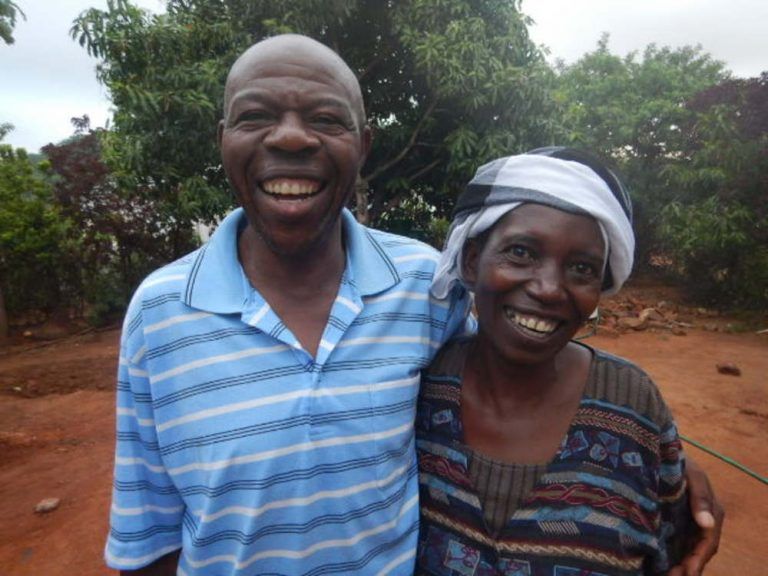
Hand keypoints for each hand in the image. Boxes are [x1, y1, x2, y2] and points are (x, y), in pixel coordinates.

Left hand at [669, 457, 723, 575]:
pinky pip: (677, 543)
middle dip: (688, 568)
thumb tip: (708, 524)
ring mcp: (689, 522)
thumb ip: (700, 497)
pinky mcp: (675, 521)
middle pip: (698, 550)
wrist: (659, 451)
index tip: (687, 573)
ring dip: (680, 565)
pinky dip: (671, 556)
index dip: (698, 559)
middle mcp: (703, 520)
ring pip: (688, 550)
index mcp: (711, 511)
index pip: (708, 542)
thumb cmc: (678, 460)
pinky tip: (659, 566)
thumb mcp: (691, 475)